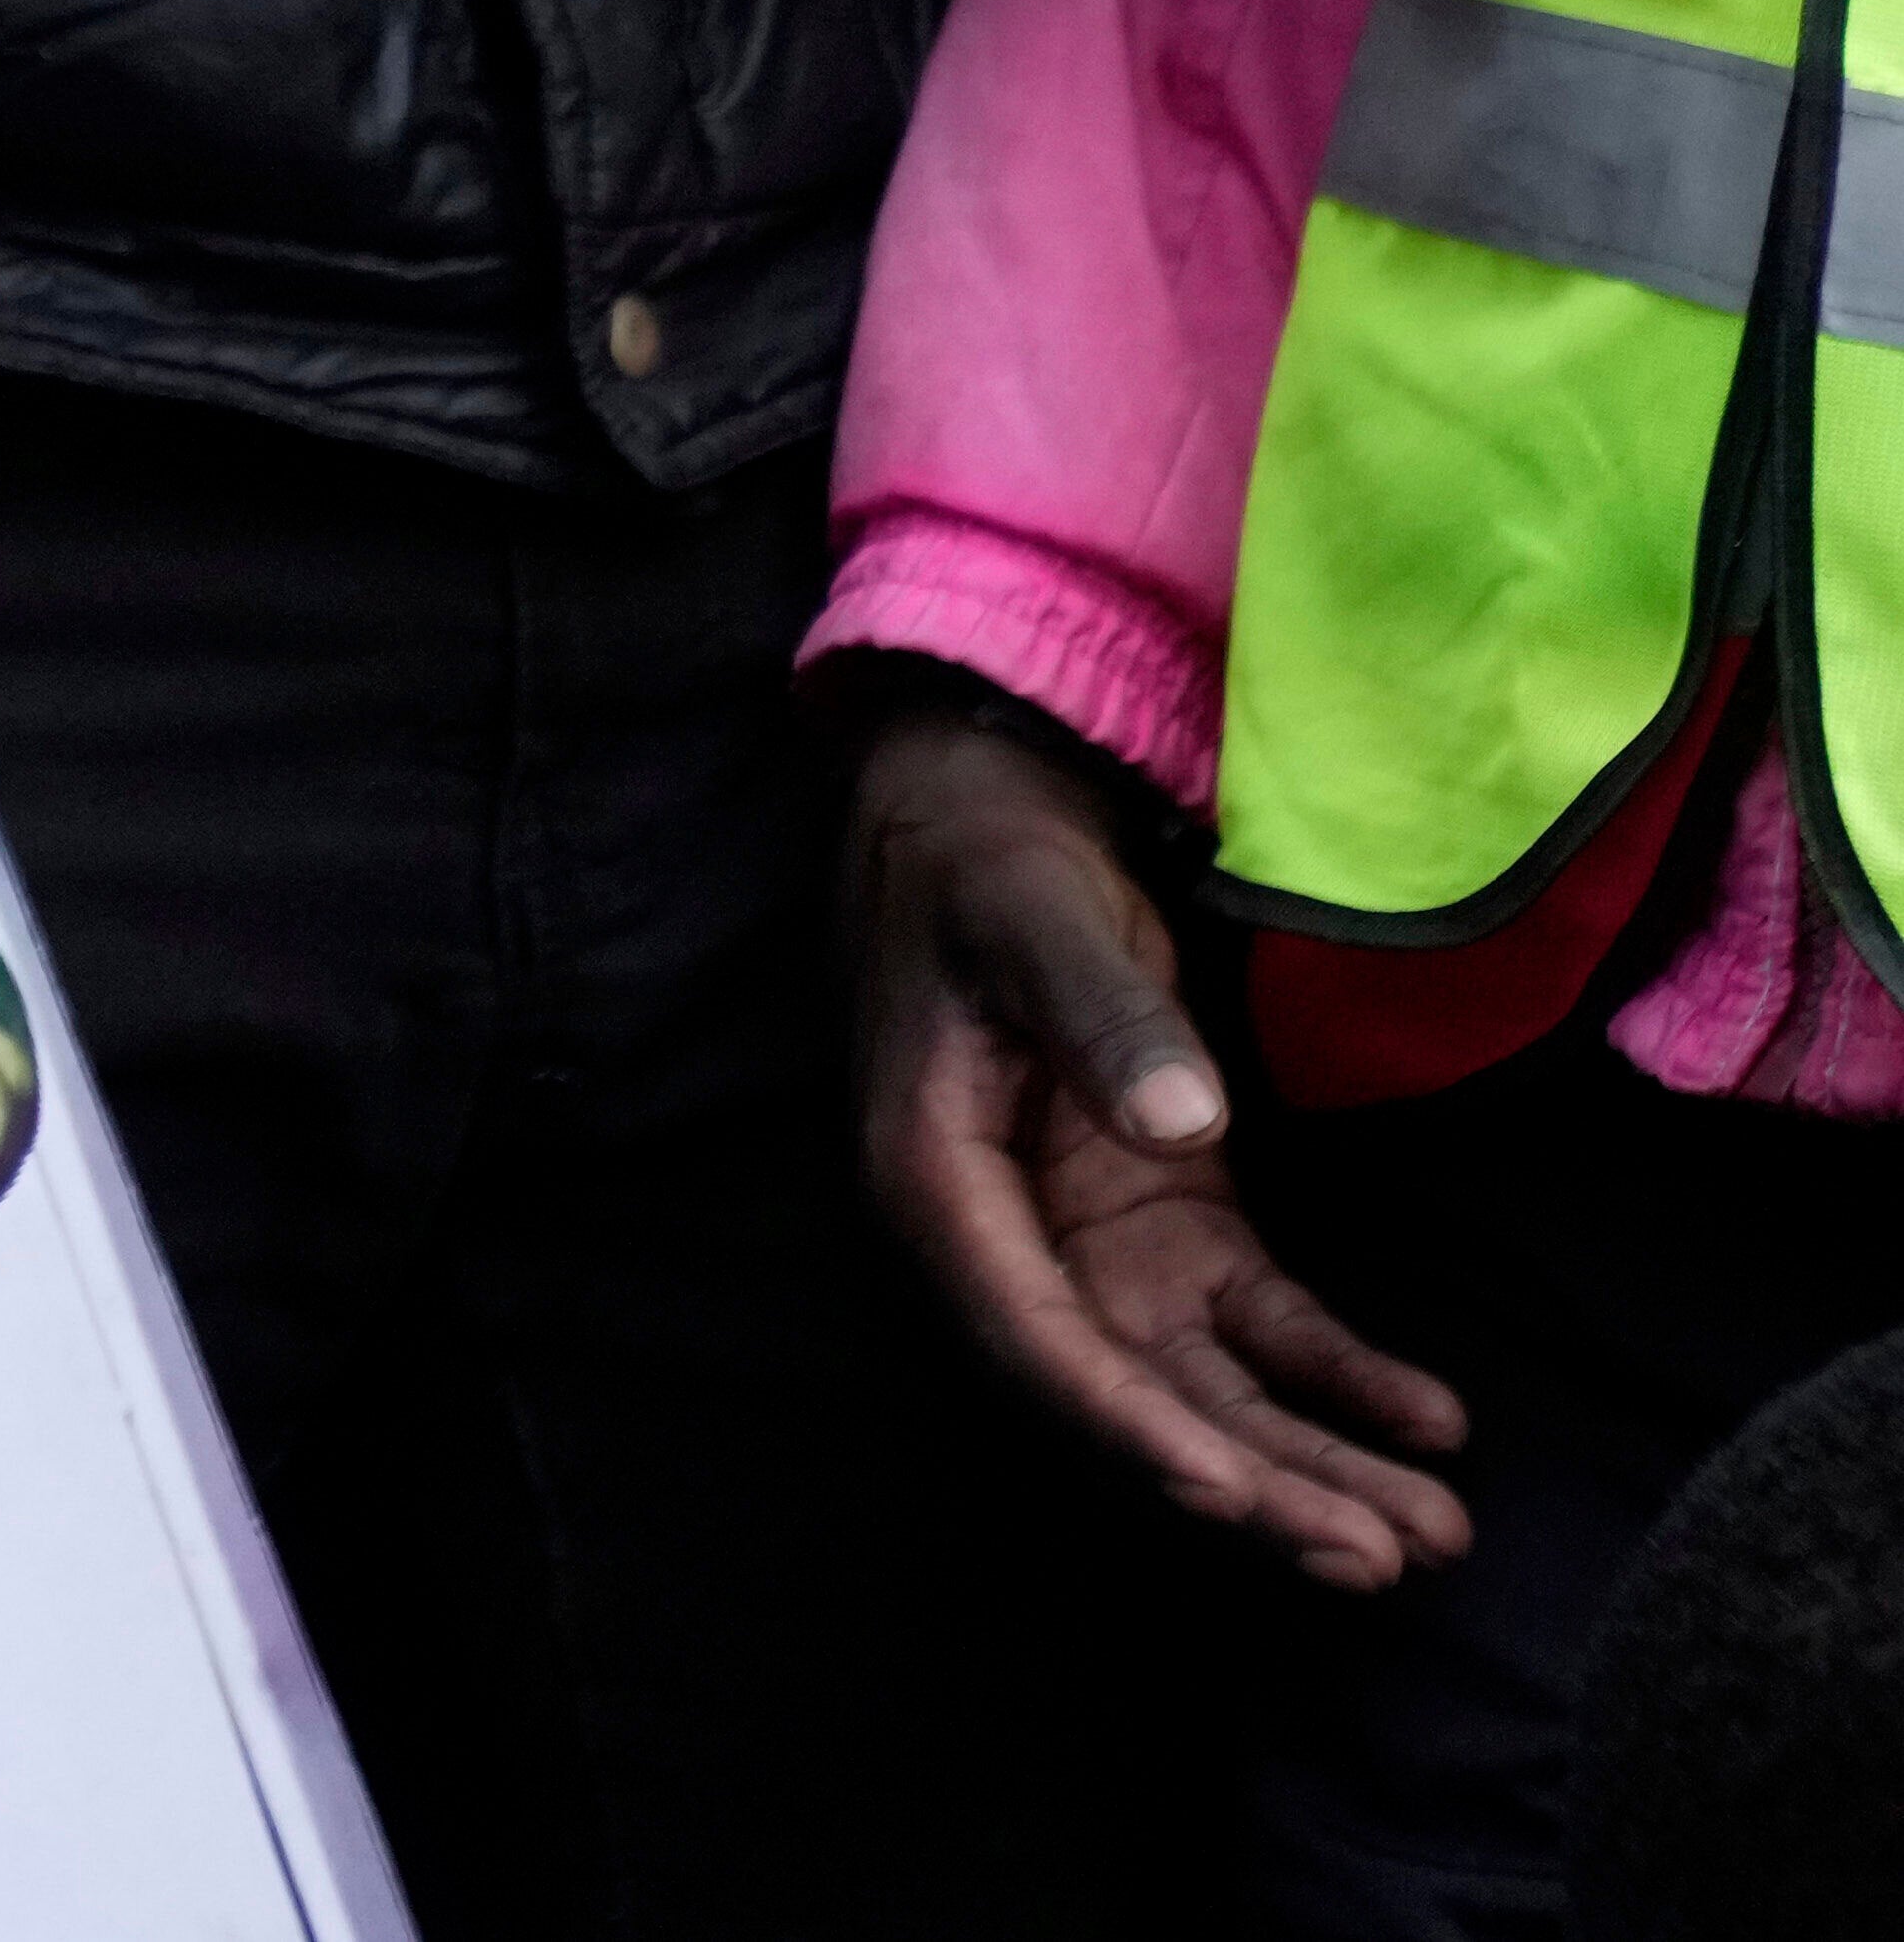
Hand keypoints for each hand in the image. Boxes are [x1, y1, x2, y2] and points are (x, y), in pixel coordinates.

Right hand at [845, 705, 1472, 1587]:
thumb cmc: (987, 861)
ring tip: (1429, 1530)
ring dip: (1307, 1463)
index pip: (1032, 1334)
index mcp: (939, 1181)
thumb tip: (1178, 1125)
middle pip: (1131, 1396)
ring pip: (1201, 1388)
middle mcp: (1011, 1242)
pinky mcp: (1164, 1222)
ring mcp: (1093, 1241)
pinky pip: (1254, 1326)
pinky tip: (1428, 1416)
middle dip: (1255, 1485)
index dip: (1126, 1420)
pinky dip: (1336, 1378)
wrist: (986, 813)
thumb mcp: (1034, 914)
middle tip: (1378, 1554)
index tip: (1226, 1488)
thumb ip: (1100, 1015)